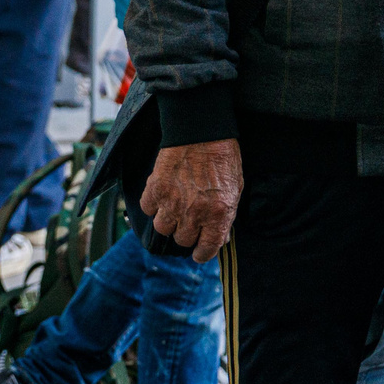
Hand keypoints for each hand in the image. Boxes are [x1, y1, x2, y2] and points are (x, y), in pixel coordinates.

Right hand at [138, 139, 242, 262]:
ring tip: (174, 207)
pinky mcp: (156, 188)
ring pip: (162, 228)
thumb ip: (226, 216)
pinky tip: (162, 195)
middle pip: (182, 239)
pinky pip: (148, 209)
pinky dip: (153, 204)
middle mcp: (194, 213)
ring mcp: (172, 202)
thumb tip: (219, 237)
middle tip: (189, 219)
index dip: (202, 253)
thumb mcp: (236, 188)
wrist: (202, 129)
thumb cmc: (223, 156)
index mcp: (218, 215)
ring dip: (168, 220)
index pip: (206, 250)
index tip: (199, 252)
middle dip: (186, 232)